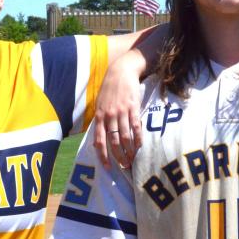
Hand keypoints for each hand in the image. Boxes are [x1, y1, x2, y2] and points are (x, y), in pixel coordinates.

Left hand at [92, 53, 143, 168]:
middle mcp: (109, 116)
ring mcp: (121, 112)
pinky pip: (136, 127)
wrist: (121, 71)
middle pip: (113, 142)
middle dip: (119, 157)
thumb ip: (99, 122)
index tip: (107, 168)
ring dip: (129, 151)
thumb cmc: (109, 90)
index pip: (99, 141)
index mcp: (99, 117)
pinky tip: (140, 146)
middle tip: (125, 166)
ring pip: (125, 137)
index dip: (103, 156)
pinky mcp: (133, 107)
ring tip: (133, 159)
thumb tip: (98, 141)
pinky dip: (138, 138)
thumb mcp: (100, 105)